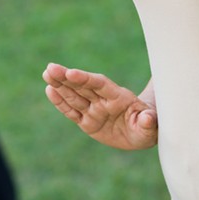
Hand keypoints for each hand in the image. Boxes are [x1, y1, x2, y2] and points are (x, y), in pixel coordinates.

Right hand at [42, 62, 157, 149]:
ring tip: (47, 74)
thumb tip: (148, 118)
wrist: (140, 131)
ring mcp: (94, 110)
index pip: (100, 85)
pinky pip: (72, 111)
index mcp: (119, 97)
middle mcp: (103, 101)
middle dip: (66, 77)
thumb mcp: (151, 125)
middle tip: (50, 68)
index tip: (71, 73)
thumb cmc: (148, 125)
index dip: (85, 79)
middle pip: (82, 87)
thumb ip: (148, 121)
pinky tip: (50, 90)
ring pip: (74, 96)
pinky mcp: (87, 121)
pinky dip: (60, 102)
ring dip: (60, 85)